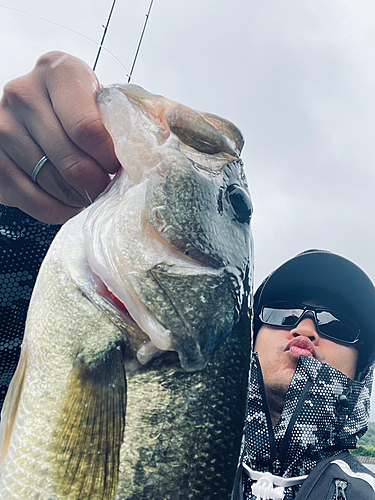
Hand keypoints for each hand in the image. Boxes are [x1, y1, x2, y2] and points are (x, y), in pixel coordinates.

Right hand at [0, 51, 120, 223]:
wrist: (36, 114)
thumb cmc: (79, 109)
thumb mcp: (100, 101)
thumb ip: (124, 120)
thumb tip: (150, 158)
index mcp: (58, 72)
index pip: (88, 129)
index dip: (109, 158)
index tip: (118, 166)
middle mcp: (23, 94)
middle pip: (72, 162)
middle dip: (98, 183)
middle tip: (106, 185)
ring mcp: (3, 127)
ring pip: (55, 185)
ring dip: (80, 197)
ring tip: (89, 191)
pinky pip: (36, 202)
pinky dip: (61, 210)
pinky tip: (71, 201)